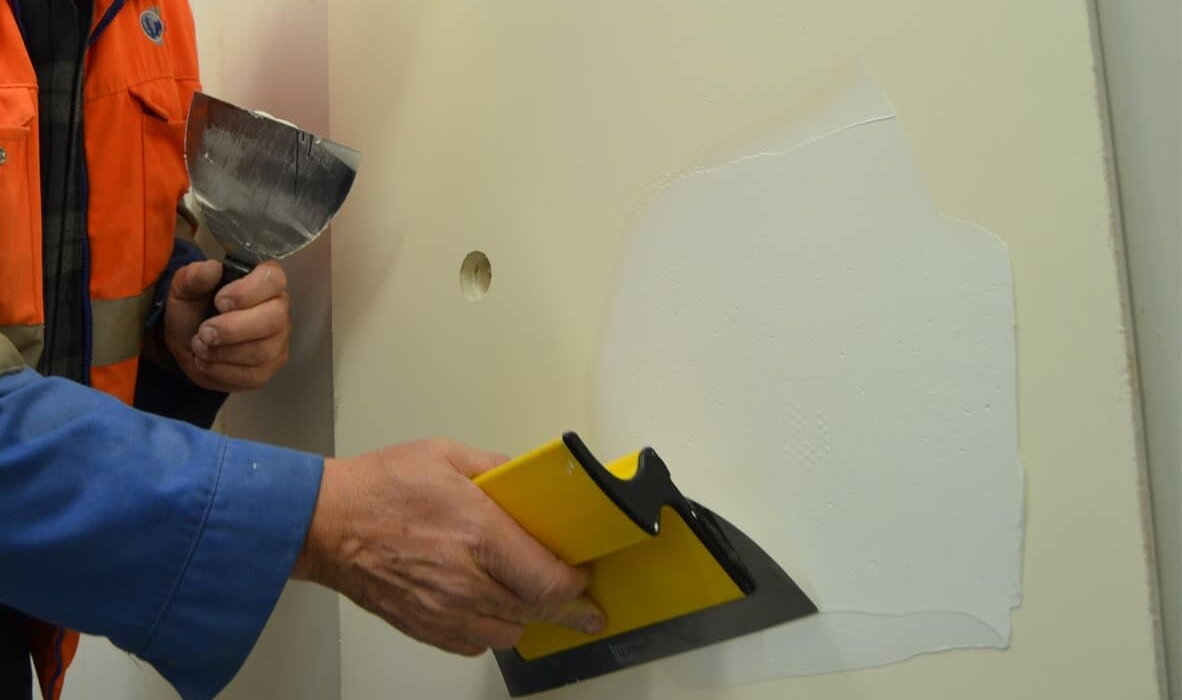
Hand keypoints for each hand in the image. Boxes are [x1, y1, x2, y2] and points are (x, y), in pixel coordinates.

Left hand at [164, 259, 291, 391]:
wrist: (187, 344)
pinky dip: (222, 371)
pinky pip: (253, 375)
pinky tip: (207, 362)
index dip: (248, 291)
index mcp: (263, 282)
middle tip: (203, 331)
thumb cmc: (192, 310)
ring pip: (263, 351)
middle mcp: (279, 310)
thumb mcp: (184, 289)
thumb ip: (194, 276)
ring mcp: (278, 342)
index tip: (220, 301)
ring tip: (199, 346)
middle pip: (275, 319)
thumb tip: (211, 269)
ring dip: (223, 352)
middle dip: (233, 329)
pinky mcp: (269, 369)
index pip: (273, 279)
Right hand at [293, 439, 605, 654]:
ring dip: (525, 617)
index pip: (548, 579)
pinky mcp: (424, 626)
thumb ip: (497, 469)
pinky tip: (489, 607)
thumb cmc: (380, 487)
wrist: (323, 523)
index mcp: (478, 533)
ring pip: (508, 633)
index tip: (584, 579)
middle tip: (584, 607)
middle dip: (566, 608)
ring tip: (530, 598)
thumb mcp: (446, 455)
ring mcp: (444, 609)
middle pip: (535, 611)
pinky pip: (474, 643)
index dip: (575, 586)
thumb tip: (528, 483)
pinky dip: (489, 629)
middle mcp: (466, 579)